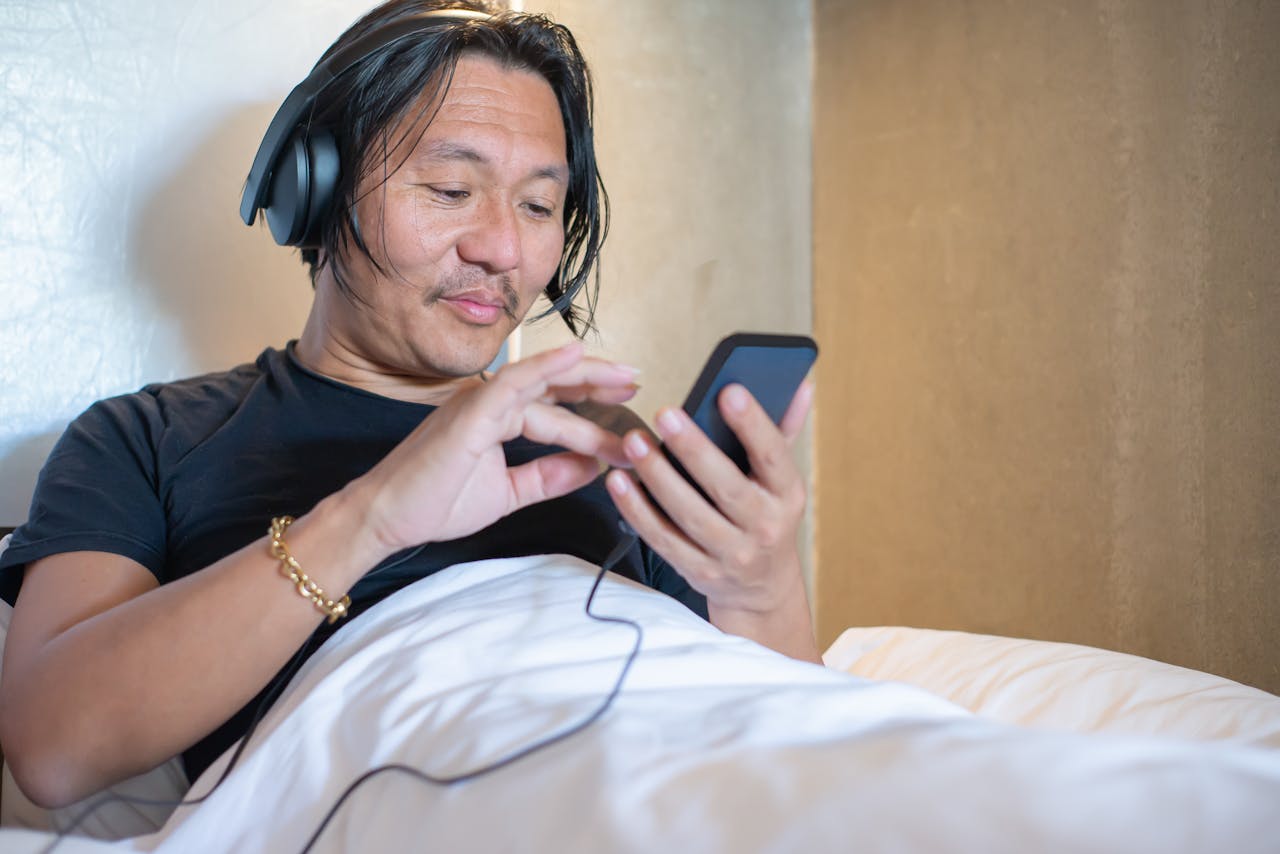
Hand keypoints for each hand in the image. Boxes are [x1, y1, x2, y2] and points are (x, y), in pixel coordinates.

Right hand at [354, 342, 637, 556]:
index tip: (629, 409)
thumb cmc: (436, 502)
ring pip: (545, 382)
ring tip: (626, 378)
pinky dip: (546, 366)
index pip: (555, 404)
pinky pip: (514, 381)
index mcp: (499, 417)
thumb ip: (548, 477)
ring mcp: (481, 401)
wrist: (388, 518)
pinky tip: (575, 356)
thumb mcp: (509, 492)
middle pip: (556, 384)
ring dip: (588, 380)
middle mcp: (492, 401)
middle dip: (599, 382)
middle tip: (638, 382)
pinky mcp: (471, 411)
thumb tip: (591, 469)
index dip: (592, 404)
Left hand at [605, 380, 813, 614]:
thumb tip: (801, 384)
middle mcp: (764, 526)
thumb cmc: (766, 514)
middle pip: (726, 486)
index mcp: (787, 494)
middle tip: (665, 414)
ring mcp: (731, 554)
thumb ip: (785, 429)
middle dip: (694, 449)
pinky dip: (638, 511)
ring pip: (689, 514)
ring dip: (658, 477)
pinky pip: (663, 539)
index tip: (728, 391)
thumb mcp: (781, 477)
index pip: (774, 455)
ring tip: (633, 443)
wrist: (762, 587)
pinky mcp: (699, 572)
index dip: (753, 423)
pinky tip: (619, 482)